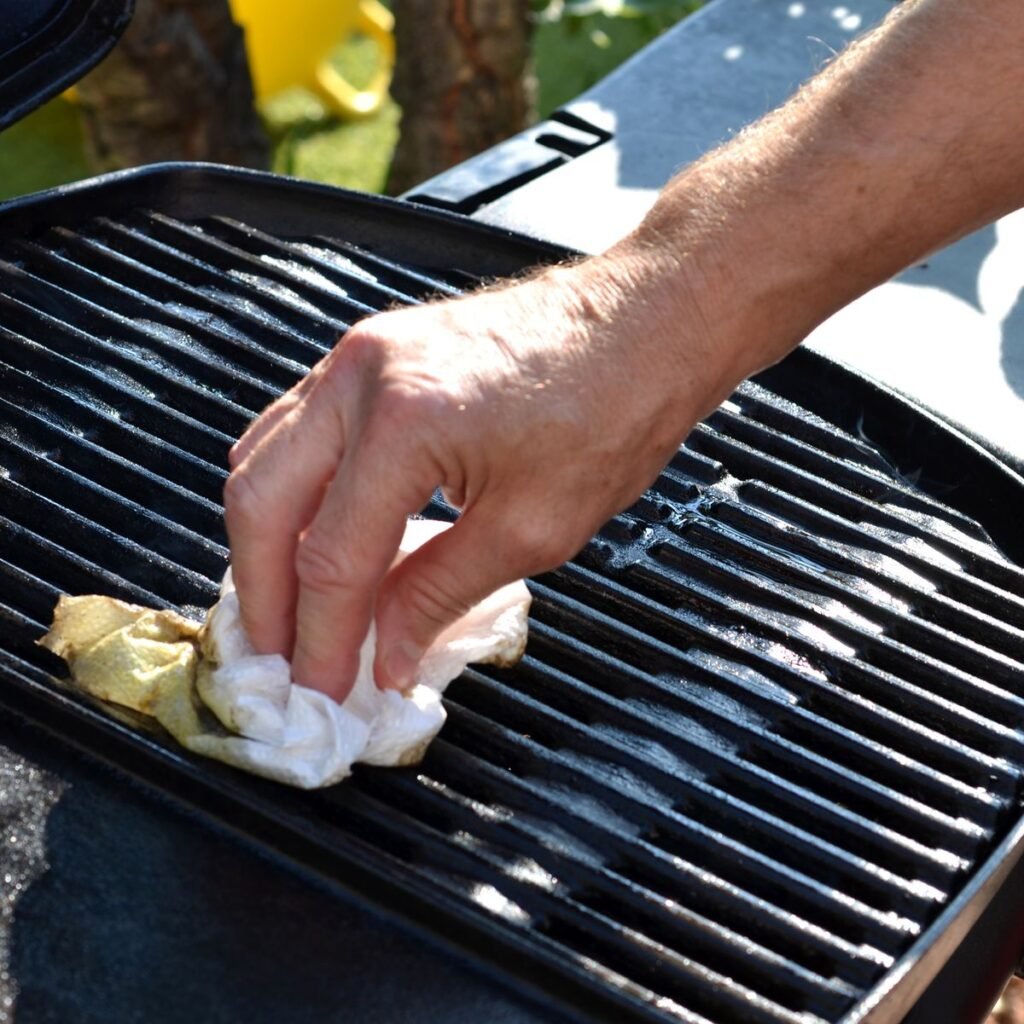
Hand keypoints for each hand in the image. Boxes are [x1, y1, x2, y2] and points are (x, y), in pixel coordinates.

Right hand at [223, 244, 740, 700]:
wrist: (646, 323)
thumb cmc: (613, 409)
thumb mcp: (534, 527)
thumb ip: (439, 594)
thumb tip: (385, 653)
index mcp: (404, 422)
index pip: (333, 558)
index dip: (321, 638)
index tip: (322, 690)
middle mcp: (362, 378)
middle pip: (263, 501)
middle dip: (264, 593)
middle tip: (279, 658)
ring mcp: (360, 355)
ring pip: (265, 459)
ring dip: (268, 542)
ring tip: (289, 608)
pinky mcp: (372, 352)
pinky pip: (297, 429)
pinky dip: (295, 492)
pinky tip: (312, 534)